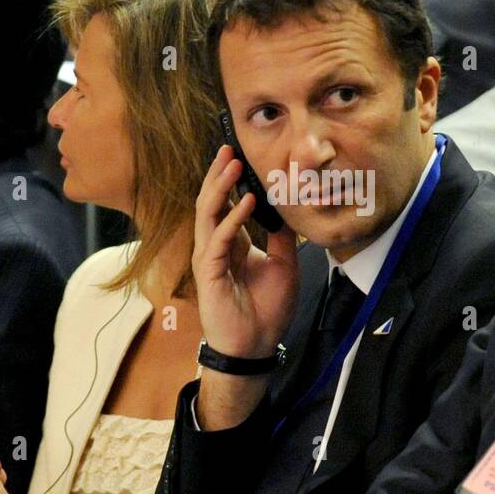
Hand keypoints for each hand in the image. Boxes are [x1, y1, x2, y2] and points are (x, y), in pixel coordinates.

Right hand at [193, 144, 298, 359]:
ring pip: (208, 214)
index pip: (226, 204)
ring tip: (231, 164)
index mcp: (231, 243)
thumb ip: (281, 238)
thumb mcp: (284, 265)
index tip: (240, 156)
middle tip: (228, 148)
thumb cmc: (266, 309)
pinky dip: (231, 218)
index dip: (230, 180)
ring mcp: (210, 258)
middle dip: (218, 174)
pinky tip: (245, 202)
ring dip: (219, 187)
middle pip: (211, 202)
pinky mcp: (209, 272)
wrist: (256, 345)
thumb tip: (286, 211)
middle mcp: (216, 246)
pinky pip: (218, 239)